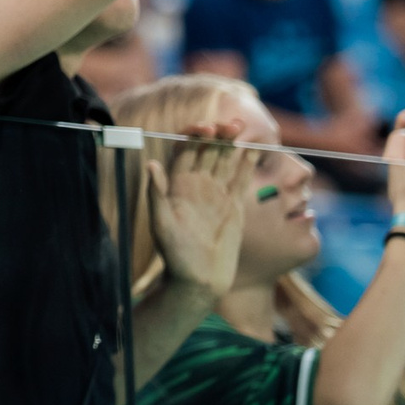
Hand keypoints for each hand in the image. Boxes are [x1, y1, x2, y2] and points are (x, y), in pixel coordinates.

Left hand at [148, 119, 248, 294]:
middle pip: (207, 150)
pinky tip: (254, 148)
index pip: (184, 150)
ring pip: (225, 159)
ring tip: (240, 126)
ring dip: (231, 142)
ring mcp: (216, 193)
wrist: (199, 280)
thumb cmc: (175, 255)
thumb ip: (157, 194)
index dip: (193, 136)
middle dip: (217, 134)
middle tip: (230, 124)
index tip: (205, 128)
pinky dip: (247, 162)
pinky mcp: (233, 204)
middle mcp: (197, 185)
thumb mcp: (162, 224)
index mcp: (177, 185)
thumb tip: (150, 165)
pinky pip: (241, 177)